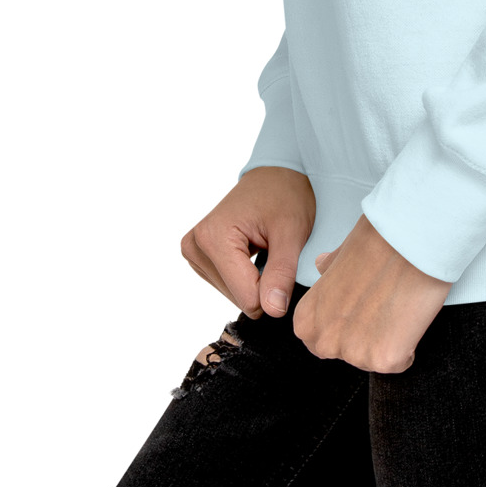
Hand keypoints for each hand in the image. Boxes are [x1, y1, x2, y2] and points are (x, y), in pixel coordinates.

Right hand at [180, 165, 314, 318]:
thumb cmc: (285, 196)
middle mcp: (194, 245)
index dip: (274, 288)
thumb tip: (273, 312)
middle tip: (274, 249)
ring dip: (255, 278)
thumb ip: (282, 274)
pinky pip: (228, 286)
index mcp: (213, 237)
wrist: (275, 174)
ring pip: (234, 295)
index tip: (284, 260)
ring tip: (263, 247)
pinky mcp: (197, 257)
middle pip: (239, 298)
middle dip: (263, 282)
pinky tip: (252, 251)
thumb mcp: (292, 233)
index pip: (247, 297)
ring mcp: (193, 252)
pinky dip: (246, 275)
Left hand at [292, 213, 450, 372]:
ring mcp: (354, 354)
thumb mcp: (342, 253)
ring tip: (395, 306)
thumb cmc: (377, 242)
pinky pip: (399, 362)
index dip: (343, 323)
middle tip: (380, 306)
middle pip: (345, 354)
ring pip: (372, 359)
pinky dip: (408, 345)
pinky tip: (408, 317)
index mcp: (307, 319)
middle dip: (362, 336)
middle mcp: (325, 341)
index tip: (357, 307)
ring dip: (386, 340)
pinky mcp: (384, 360)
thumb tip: (322, 264)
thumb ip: (329, 269)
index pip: (319, 339)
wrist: (409, 242)